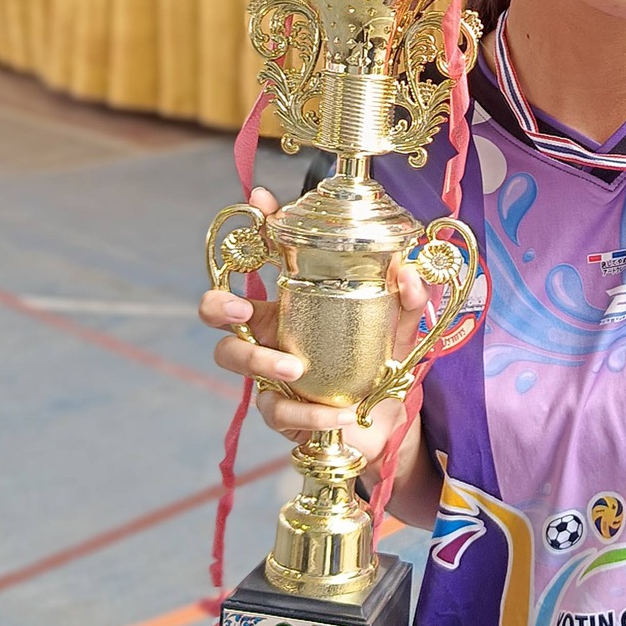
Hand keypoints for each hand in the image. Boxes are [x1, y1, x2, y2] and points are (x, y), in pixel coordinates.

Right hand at [198, 187, 430, 474]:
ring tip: (295, 368)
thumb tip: (408, 271)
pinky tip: (342, 415)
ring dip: (260, 361)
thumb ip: (407, 300)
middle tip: (242, 310)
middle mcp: (269, 335)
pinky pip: (278, 412)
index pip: (263, 261)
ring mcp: (268, 373)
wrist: (384, 425)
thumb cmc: (378, 367)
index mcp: (290, 305)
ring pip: (233, 361)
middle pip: (218, 313)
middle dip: (218, 304)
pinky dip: (311, 414)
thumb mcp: (399, 329)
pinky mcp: (280, 413)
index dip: (255, 228)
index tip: (262, 201)